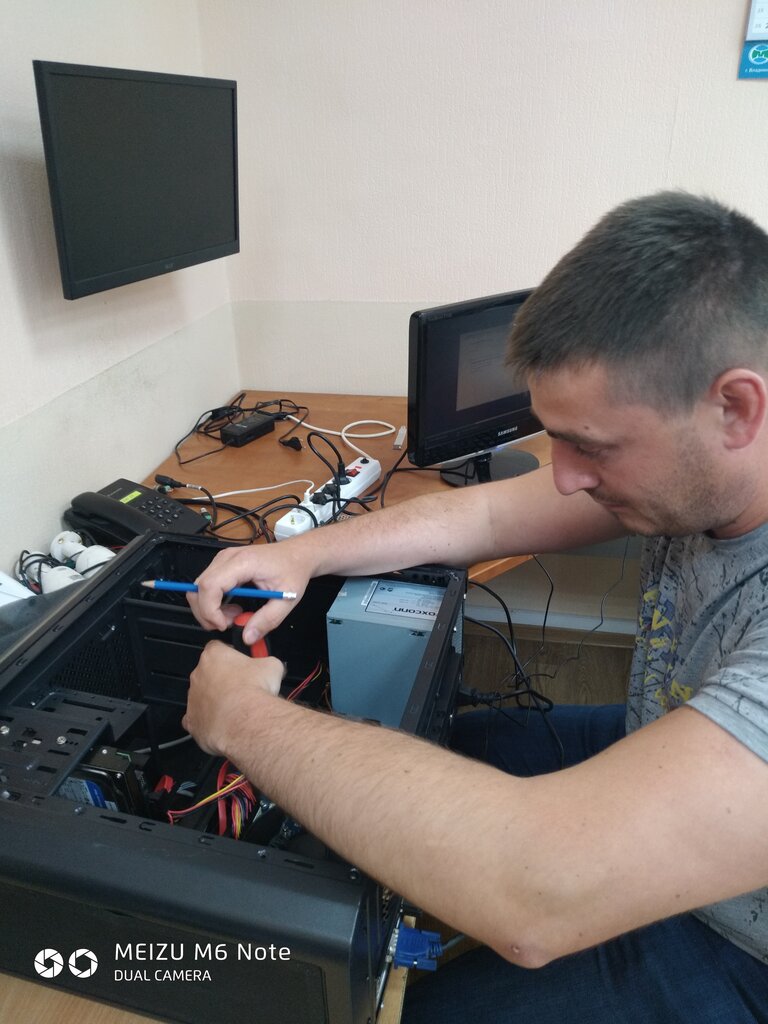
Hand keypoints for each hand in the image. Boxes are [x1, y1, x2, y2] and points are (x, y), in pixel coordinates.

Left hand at [182, 641, 284, 754]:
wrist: (246, 720)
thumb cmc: (254, 691)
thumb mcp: (272, 665)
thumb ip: (266, 661)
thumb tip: (271, 665)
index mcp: (214, 655)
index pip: (218, 647)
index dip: (231, 654)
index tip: (242, 662)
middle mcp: (198, 674)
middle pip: (209, 672)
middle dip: (223, 678)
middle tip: (242, 686)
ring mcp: (193, 697)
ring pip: (203, 695)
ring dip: (216, 699)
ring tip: (236, 706)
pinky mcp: (192, 719)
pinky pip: (198, 717)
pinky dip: (209, 718)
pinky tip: (224, 720)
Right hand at [187, 543, 312, 642]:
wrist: (297, 554)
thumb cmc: (293, 569)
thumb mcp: (287, 599)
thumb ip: (267, 620)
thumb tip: (248, 637)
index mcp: (243, 562)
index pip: (210, 586)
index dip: (210, 610)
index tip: (225, 625)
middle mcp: (228, 558)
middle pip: (198, 588)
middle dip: (207, 613)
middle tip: (229, 624)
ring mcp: (223, 560)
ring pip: (199, 588)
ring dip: (211, 609)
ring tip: (235, 616)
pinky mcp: (223, 565)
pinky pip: (207, 586)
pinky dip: (214, 603)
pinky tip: (233, 608)